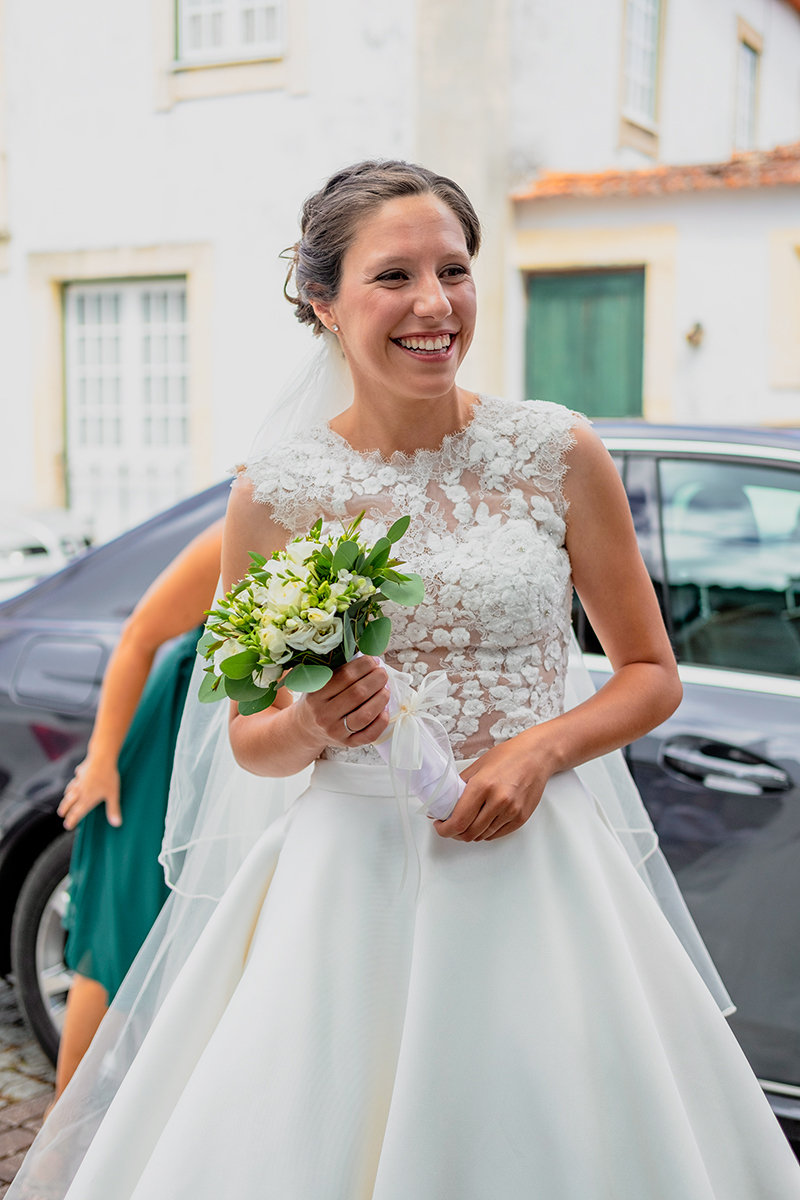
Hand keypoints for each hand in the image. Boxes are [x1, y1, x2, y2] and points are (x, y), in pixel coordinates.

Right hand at [58, 758, 121, 830]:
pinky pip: (75, 780)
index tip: (68, 826)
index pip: (77, 813)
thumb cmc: (108, 777)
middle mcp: (80, 791)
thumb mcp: (113, 795)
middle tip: (62, 814)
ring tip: (64, 801)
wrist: (101, 758)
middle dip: (65, 810)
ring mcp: (79, 781)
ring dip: (66, 798)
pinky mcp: (81, 772)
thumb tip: (116, 824)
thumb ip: (113, 809)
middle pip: (70, 803)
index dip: (72, 820)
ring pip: (70, 792)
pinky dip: (72, 784)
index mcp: (87, 799)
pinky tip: (74, 782)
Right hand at [295, 657, 389, 751]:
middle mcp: (324, 715)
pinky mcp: (347, 744)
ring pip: (365, 715)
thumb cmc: (317, 700)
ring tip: (385, 688)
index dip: (364, 665)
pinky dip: (381, 721)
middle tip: (382, 673)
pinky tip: (384, 709)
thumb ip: (337, 669)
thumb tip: (368, 654)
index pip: (345, 676)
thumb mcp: (317, 682)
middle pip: (358, 694)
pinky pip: (369, 735)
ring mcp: (336, 732)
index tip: (373, 660)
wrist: (305, 727)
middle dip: (376, 679)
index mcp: (316, 695)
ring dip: (381, 698)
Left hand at [433, 731, 554, 841]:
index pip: (458, 821)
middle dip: (455, 833)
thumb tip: (443, 803)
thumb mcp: (478, 766)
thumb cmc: (508, 757)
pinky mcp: (521, 818)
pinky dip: (486, 832)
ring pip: (482, 836)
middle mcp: (498, 801)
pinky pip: (497, 835)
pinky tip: (482, 822)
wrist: (536, 756)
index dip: (445, 829)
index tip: (440, 826)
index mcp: (483, 786)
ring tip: (467, 822)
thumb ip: (460, 786)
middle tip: (450, 826)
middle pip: (469, 833)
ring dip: (470, 833)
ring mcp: (511, 811)